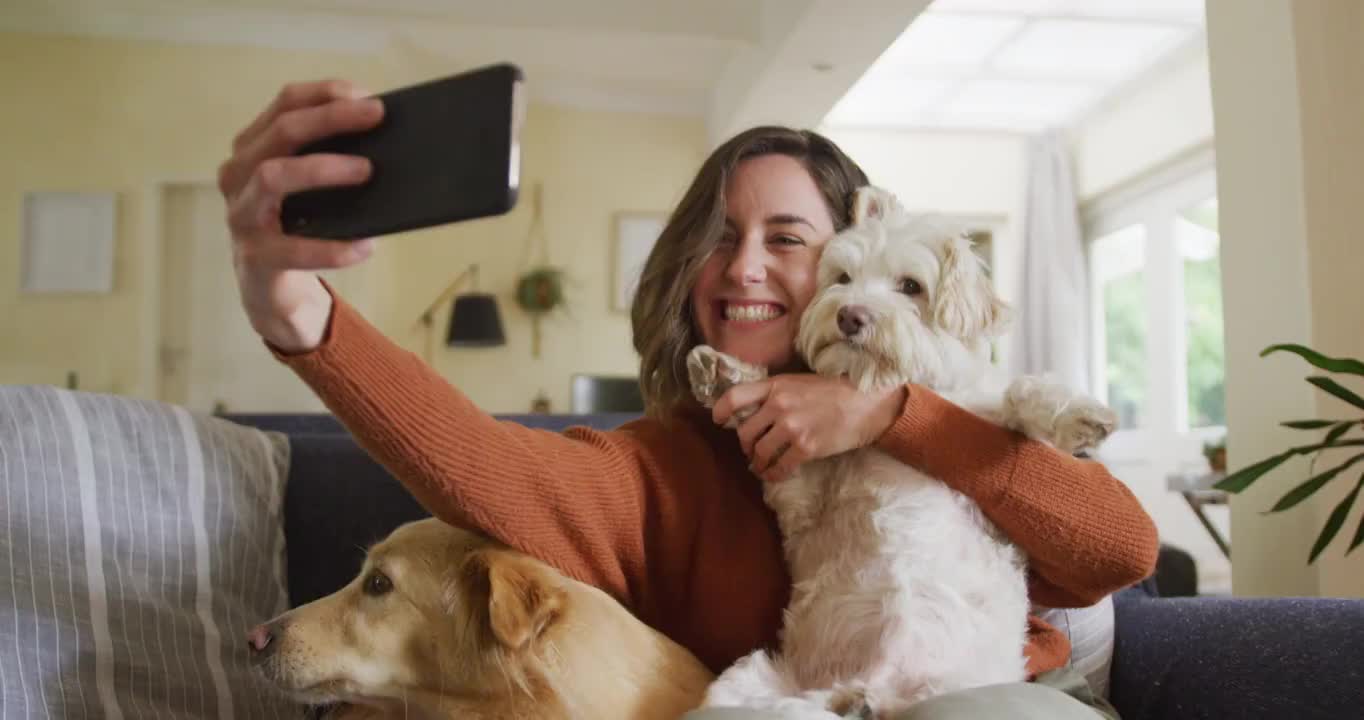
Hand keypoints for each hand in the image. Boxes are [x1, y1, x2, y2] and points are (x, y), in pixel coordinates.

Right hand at [217, 78, 385, 352]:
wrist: (274, 293)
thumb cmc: (301, 228)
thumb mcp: (313, 188)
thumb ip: (334, 159)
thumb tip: (387, 140)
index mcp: (254, 148)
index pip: (285, 104)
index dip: (325, 94)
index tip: (367, 96)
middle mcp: (239, 174)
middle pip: (282, 131)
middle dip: (331, 118)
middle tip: (376, 116)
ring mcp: (241, 215)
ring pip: (272, 175)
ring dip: (323, 168)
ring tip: (367, 171)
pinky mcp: (254, 257)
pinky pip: (290, 249)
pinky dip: (331, 248)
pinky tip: (364, 246)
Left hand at [712, 374, 907, 482]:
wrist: (866, 403)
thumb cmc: (833, 390)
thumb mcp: (798, 382)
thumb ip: (774, 394)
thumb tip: (752, 413)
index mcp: (776, 385)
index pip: (735, 397)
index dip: (720, 410)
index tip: (718, 421)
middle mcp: (779, 405)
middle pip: (744, 432)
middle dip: (745, 445)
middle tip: (751, 450)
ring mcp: (792, 427)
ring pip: (759, 453)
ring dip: (757, 463)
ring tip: (761, 465)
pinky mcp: (806, 447)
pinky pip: (780, 467)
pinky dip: (773, 474)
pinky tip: (775, 474)